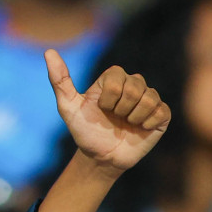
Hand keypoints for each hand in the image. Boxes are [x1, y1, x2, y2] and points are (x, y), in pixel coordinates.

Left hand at [45, 49, 170, 172]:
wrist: (102, 159)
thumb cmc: (85, 132)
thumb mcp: (68, 107)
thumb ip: (60, 80)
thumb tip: (49, 52)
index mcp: (113, 78)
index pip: (117, 76)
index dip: (109, 97)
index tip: (102, 109)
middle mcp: (132, 84)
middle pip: (134, 86)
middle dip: (121, 108)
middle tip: (115, 119)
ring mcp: (148, 99)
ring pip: (149, 98)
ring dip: (134, 117)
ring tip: (127, 124)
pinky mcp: (161, 115)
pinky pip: (161, 111)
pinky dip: (149, 123)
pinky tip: (141, 129)